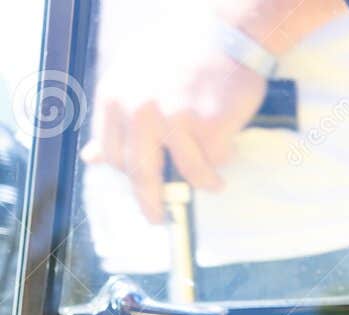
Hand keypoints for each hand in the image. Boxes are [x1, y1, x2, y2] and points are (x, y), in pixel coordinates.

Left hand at [83, 47, 267, 223]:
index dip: (128, 176)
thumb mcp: (134, 75)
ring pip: (187, 173)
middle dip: (152, 204)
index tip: (142, 188)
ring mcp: (174, 119)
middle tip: (159, 220)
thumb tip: (93, 158)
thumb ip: (115, 116)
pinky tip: (226, 150)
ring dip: (203, 184)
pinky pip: (215, 161)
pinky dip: (222, 161)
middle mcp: (139, 110)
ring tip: (215, 184)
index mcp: (115, 97)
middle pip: (141, 174)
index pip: (112, 154)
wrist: (226, 33)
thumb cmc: (182, 53)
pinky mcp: (208, 126)